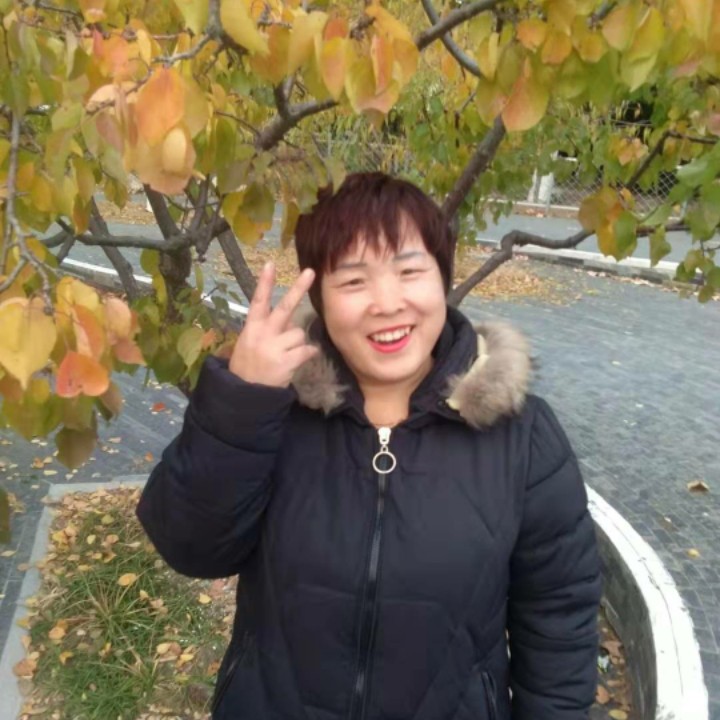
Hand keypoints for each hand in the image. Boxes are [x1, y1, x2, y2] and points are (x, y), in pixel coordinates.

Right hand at [229, 263, 317, 386]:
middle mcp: (263, 333)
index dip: (265, 282)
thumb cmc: (248, 367)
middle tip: (310, 272)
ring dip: (298, 343)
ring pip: (300, 333)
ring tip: (287, 354)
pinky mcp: (286, 361)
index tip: (271, 263)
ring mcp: (275, 347)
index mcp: (251, 327)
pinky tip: (299, 360)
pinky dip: (308, 354)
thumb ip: (268, 330)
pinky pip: (307, 350)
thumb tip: (291, 323)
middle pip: (284, 307)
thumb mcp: (249, 344)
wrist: (245, 394)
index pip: (258, 300)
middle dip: (299, 289)